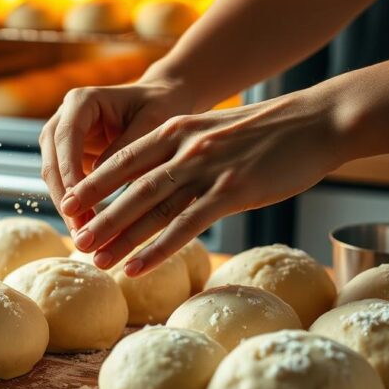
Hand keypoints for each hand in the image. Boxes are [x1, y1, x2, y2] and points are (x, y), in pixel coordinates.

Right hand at [39, 79, 195, 230]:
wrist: (161, 101)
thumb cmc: (160, 107)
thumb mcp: (152, 124)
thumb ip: (127, 149)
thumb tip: (100, 182)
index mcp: (81, 101)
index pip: (65, 138)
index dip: (68, 172)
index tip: (78, 203)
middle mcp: (64, 118)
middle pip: (52, 161)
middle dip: (65, 197)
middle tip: (80, 230)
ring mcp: (62, 139)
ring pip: (54, 177)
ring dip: (67, 207)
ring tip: (84, 236)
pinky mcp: (70, 158)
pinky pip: (66, 184)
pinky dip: (76, 207)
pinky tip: (88, 229)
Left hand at [61, 89, 347, 275]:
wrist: (319, 121)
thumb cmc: (269, 132)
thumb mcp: (216, 131)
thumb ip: (185, 149)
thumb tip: (163, 176)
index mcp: (177, 130)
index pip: (124, 160)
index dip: (94, 184)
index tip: (69, 205)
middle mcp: (185, 147)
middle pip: (131, 187)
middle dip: (99, 215)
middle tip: (75, 241)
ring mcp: (208, 168)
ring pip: (152, 207)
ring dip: (120, 236)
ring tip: (96, 260)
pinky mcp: (233, 190)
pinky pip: (186, 225)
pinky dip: (157, 250)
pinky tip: (137, 267)